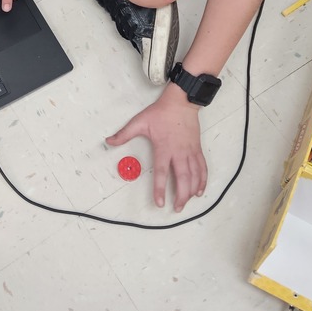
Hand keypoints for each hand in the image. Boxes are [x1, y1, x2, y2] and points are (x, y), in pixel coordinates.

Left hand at [106, 86, 207, 211]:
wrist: (181, 102)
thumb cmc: (161, 112)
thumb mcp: (139, 122)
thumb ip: (124, 134)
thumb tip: (109, 141)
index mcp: (164, 148)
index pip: (162, 173)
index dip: (161, 190)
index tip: (160, 203)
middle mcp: (179, 152)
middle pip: (182, 179)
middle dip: (180, 196)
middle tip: (176, 208)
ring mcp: (190, 152)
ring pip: (194, 176)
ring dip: (191, 191)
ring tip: (187, 202)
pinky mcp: (197, 149)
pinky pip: (202, 168)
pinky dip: (202, 180)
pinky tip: (199, 190)